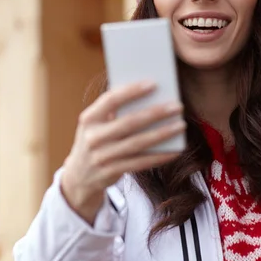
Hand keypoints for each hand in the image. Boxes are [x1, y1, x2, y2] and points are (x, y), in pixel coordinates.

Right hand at [61, 81, 184, 224]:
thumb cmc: (96, 140)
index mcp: (89, 119)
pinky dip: (159, 156)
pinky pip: (140, 163)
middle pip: (129, 122)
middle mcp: (93, 137)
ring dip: (162, 134)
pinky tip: (175, 150)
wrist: (79, 176)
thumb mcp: (96, 124)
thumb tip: (148, 94)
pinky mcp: (112, 172)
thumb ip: (114, 110)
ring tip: (181, 125)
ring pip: (138, 143)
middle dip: (156, 113)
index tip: (153, 83)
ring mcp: (102, 157)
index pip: (110, 100)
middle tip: (177, 106)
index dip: (131, 91)